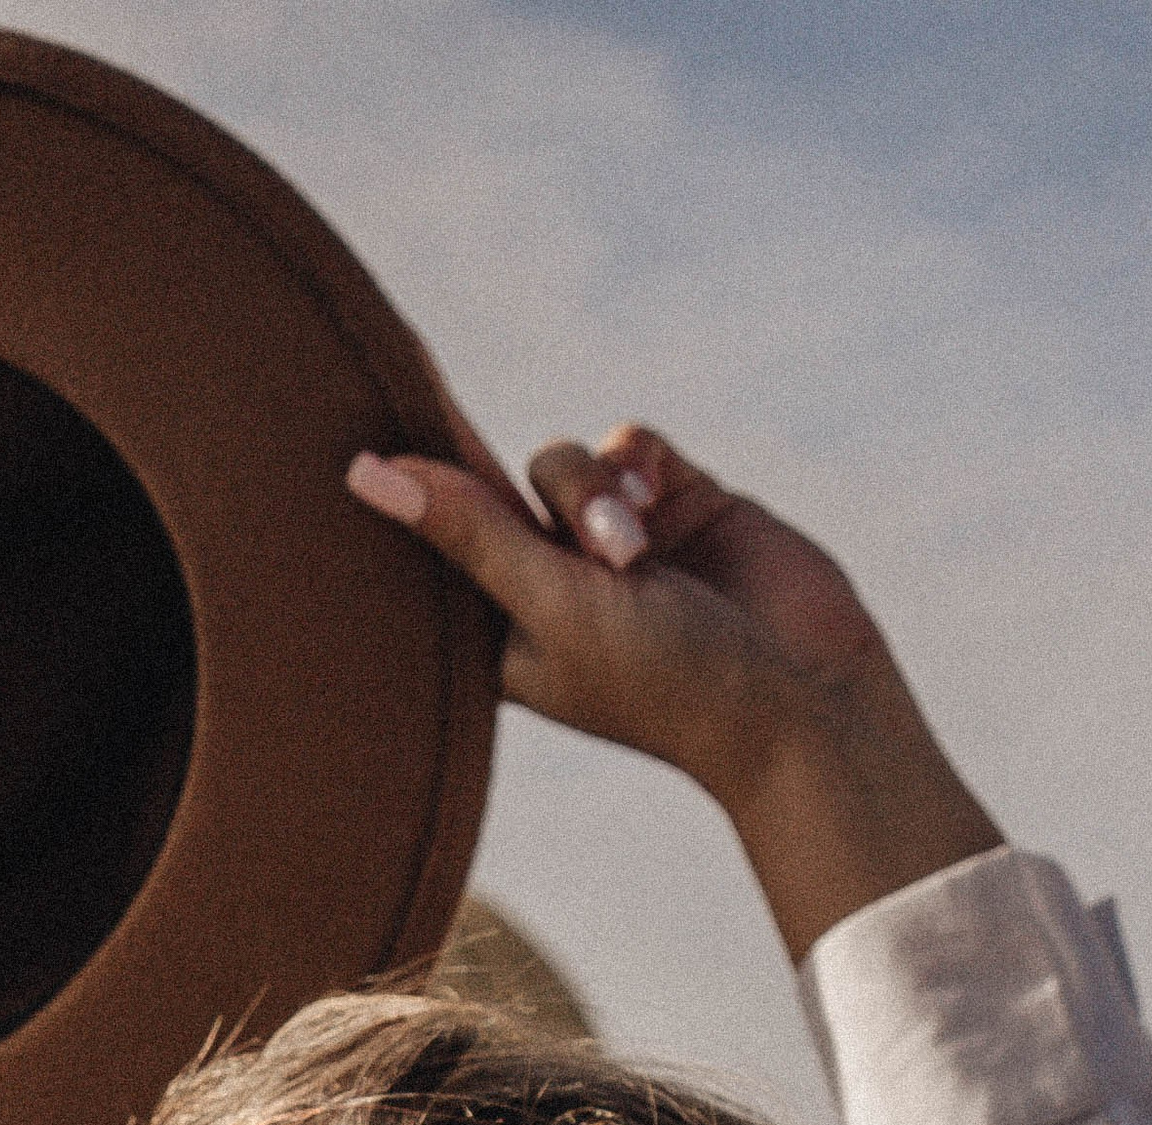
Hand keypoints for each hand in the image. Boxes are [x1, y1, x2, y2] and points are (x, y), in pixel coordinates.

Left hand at [348, 398, 1000, 961]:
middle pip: (487, 484)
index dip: (404, 478)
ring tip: (633, 555)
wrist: (801, 695)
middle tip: (449, 417)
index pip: (431, 540)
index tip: (350, 403)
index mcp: (494, 630)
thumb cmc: (664, 682)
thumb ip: (467, 530)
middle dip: (497, 478)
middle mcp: (544, 581)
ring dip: (591, 494)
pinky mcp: (670, 500)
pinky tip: (659, 508)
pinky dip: (637, 465)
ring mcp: (607, 538)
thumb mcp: (551, 606)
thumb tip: (365, 474)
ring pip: (562, 459)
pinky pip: (625, 441)